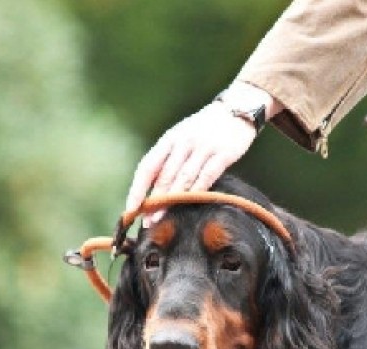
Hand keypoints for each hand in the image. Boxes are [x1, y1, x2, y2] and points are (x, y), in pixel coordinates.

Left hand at [126, 83, 278, 225]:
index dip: (138, 189)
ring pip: (183, 179)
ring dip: (172, 201)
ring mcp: (203, 148)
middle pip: (164, 177)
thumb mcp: (181, 137)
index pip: (148, 166)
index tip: (131, 209)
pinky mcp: (223, 153)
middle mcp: (183, 142)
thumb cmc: (204, 129)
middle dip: (154, 202)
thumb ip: (168, 159)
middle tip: (147, 221)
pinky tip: (190, 204)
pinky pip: (207, 176)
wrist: (236, 109)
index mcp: (169, 139)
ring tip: (162, 218)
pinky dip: (197, 192)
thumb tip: (152, 189)